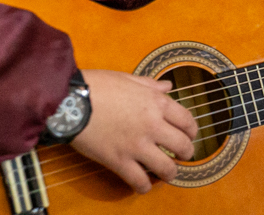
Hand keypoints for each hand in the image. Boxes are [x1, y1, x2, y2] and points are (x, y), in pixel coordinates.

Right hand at [71, 69, 197, 192]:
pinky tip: (143, 185)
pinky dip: (144, 186)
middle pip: (183, 145)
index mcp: (157, 103)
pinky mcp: (118, 160)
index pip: (187, 120)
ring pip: (166, 167)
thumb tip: (167, 85)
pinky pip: (139, 180)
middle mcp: (152, 125)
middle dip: (186, 153)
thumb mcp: (129, 78)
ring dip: (171, 173)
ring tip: (169, 173)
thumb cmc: (98, 86)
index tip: (190, 135)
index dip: (192, 131)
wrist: (71, 100)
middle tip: (182, 156)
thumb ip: (151, 84)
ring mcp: (137, 145)